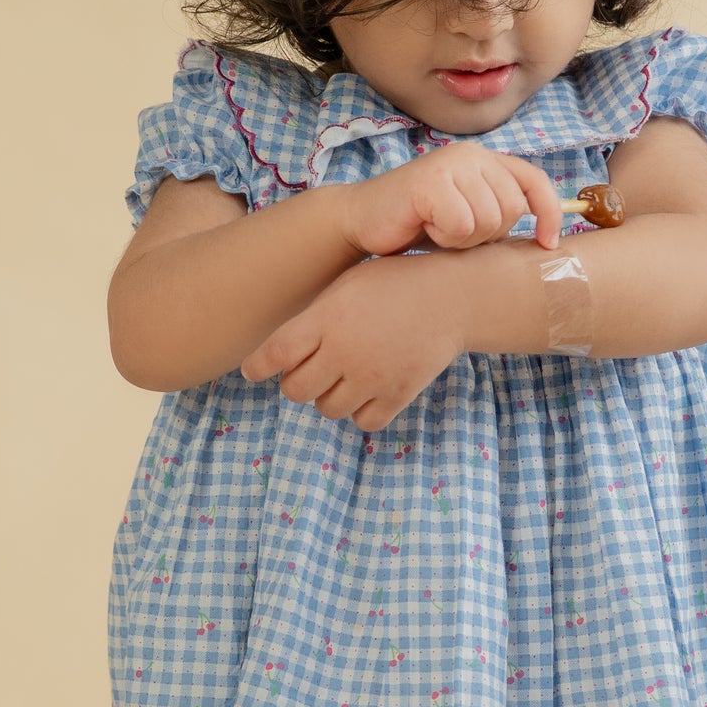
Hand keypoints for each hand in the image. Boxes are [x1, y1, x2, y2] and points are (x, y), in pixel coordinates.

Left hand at [241, 255, 462, 428]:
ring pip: (327, 409)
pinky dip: (359, 412)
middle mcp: (346, 350)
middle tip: (307, 371)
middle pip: (296, 390)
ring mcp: (373, 377)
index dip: (258, 366)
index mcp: (329, 318)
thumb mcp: (348, 285)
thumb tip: (280, 352)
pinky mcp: (398, 395)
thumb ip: (315, 317)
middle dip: (295, 382)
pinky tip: (365, 391)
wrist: (453, 295)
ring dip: (328, 396)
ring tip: (343, 376)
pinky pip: (362, 422)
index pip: (276, 353)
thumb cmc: (394, 283)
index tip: (253, 371)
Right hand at [337, 146, 562, 257]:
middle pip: (512, 209)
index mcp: (485, 160)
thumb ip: (498, 214)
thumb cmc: (417, 223)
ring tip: (437, 227)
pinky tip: (424, 225)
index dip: (550, 214)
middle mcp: (471, 155)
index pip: (535, 182)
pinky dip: (444, 237)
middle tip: (455, 231)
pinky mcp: (431, 181)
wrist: (362, 220)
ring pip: (488, 219)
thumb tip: (546, 237)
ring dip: (464, 239)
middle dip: (488, 235)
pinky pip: (461, 224)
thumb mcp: (468, 216)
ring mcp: (450, 165)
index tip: (548, 244)